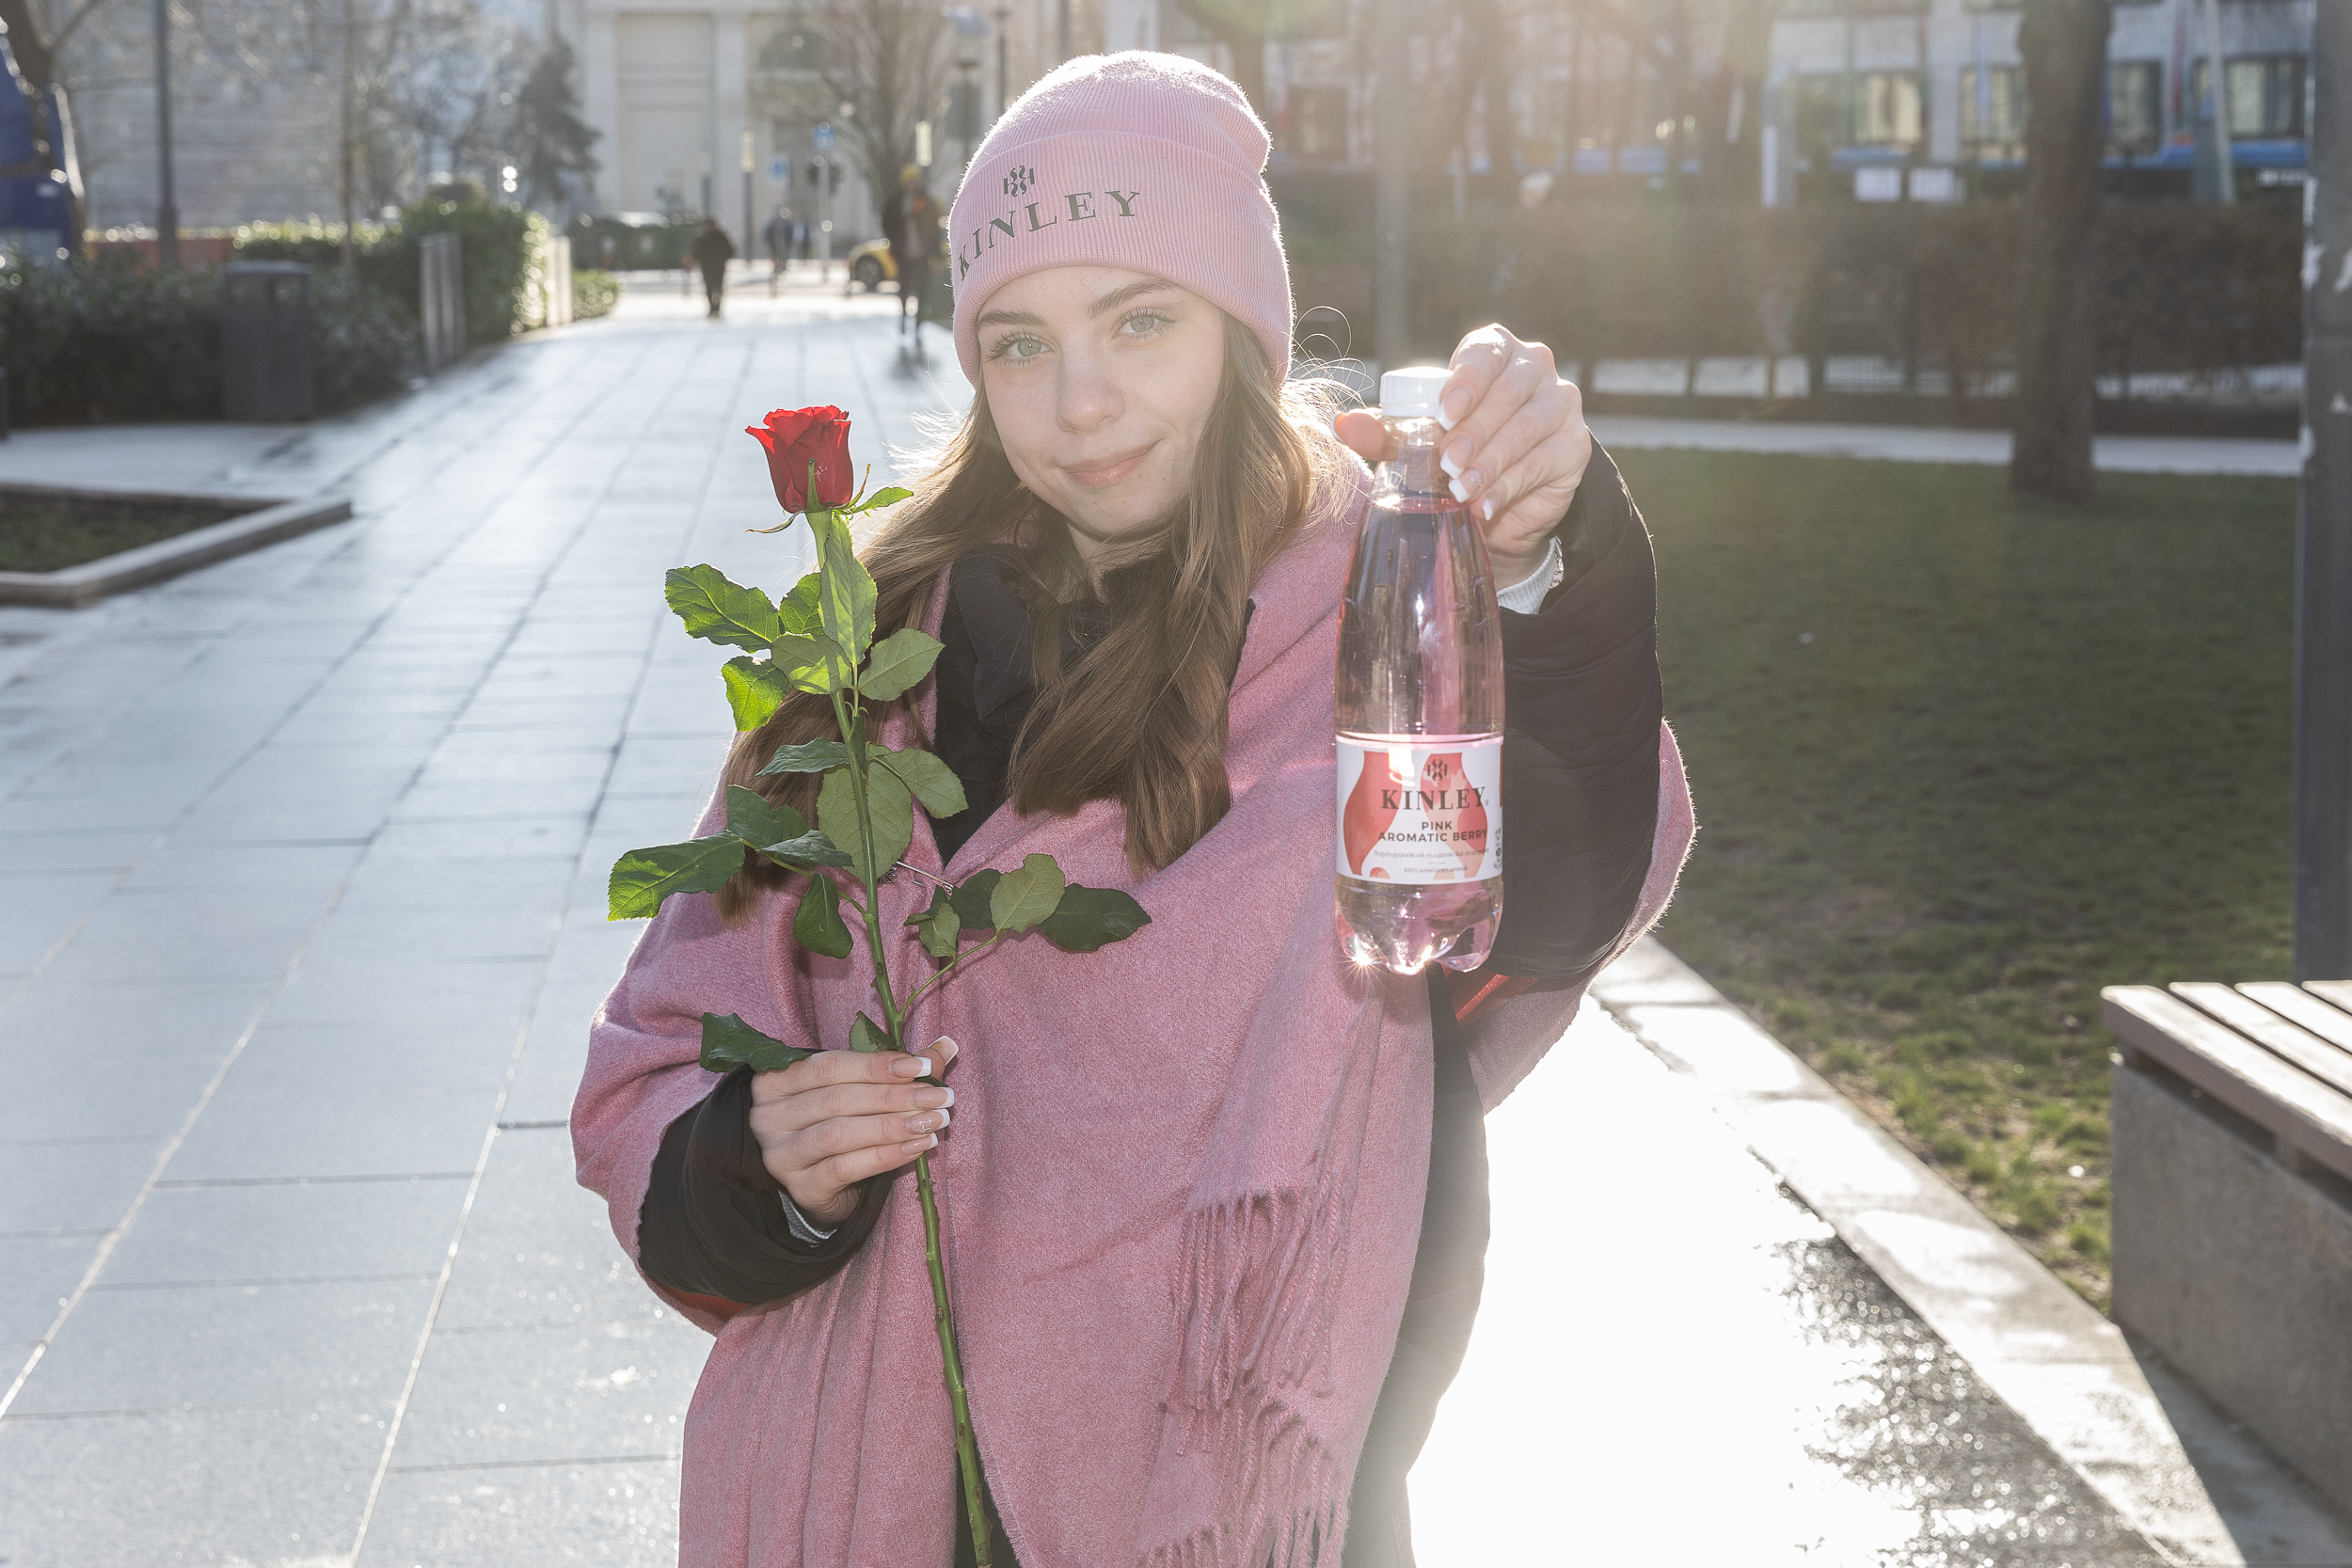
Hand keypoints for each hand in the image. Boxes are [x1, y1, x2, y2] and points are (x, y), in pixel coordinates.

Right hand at [748, 1037, 959, 1227]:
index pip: (830, 1065)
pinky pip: (845, 1168)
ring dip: (893, 1125)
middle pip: (837, 1098)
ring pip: (839, 1133)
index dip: (877, 1065)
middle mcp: (768, 1116)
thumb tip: (946, 1045)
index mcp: (778, 1080)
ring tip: (933, 1121)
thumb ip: (899, 1070)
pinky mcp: (799, 1187)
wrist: (824, 1184)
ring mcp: (779, 1154)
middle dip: (894, 1096)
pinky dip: (885, 1156)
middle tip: (939, 1097)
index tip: (922, 1066)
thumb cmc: (841, 1125)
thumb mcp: (863, 1092)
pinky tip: (917, 1148)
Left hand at [1335, 325, 1591, 587]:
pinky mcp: (1575, 445)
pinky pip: (1544, 461)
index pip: (1485, 352)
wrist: (1497, 501)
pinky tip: (1486, 505)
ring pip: (1527, 427)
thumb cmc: (1455, 451)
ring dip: (1491, 461)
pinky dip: (1510, 486)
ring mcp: (1561, 403)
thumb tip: (1343, 426)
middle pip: (1509, 390)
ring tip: (1461, 489)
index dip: (1466, 380)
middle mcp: (1534, 367)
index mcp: (1494, 351)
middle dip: (1475, 429)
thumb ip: (1385, 433)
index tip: (1444, 413)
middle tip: (1447, 462)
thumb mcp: (1418, 441)